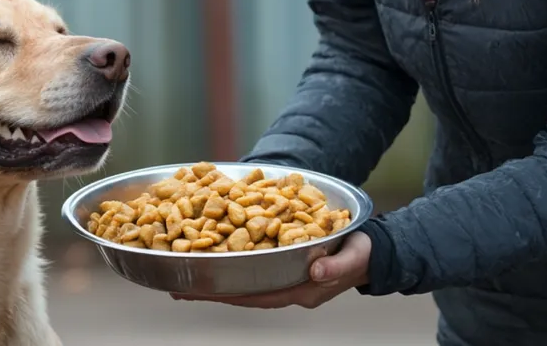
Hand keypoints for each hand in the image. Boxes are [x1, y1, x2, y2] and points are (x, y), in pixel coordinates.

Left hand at [170, 231, 371, 308]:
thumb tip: (314, 269)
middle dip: (210, 291)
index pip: (256, 296)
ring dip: (215, 278)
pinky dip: (230, 261)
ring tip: (183, 275)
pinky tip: (212, 253)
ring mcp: (283, 277)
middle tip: (176, 288)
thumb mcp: (353, 257)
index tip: (200, 292)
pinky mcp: (282, 263)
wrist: (370, 250)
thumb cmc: (361, 254)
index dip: (227, 294)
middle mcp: (286, 288)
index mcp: (300, 290)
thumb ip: (335, 265)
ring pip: (243, 281)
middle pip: (241, 292)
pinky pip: (251, 265)